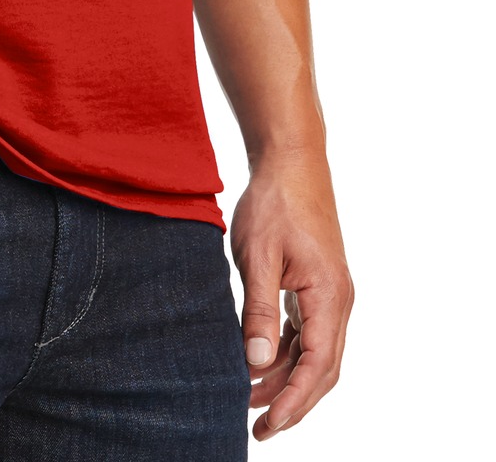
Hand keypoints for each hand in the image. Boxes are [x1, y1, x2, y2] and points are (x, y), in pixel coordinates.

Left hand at [230, 149, 353, 440]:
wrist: (290, 159)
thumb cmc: (274, 202)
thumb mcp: (258, 257)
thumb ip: (257, 310)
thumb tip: (255, 363)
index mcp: (329, 297)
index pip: (317, 366)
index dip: (293, 401)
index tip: (268, 425)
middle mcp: (338, 300)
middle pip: (321, 368)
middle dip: (292, 401)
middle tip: (258, 427)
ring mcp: (330, 292)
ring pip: (313, 351)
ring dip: (286, 377)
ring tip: (248, 396)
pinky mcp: (318, 283)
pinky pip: (306, 329)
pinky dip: (286, 350)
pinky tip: (259, 360)